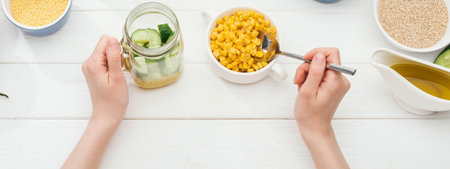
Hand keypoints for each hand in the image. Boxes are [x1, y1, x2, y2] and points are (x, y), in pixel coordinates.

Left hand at [62, 35, 128, 168]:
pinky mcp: (94, 71)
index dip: (116, 48)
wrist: (106, 115)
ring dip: (115, 60)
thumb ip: (114, 57)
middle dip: (116, 54)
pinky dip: (112, 65)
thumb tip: (112, 40)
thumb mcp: (117, 77)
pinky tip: (115, 76)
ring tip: (117, 75)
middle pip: (105, 45)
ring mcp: (90, 67)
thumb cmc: (113, 100)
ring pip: (106, 52)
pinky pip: (104, 60)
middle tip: (119, 70)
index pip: (105, 41)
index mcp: (93, 63)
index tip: (121, 61)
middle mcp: (88, 63)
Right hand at [294, 47, 349, 134]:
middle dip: (308, 67)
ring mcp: (338, 82)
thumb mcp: (307, 91)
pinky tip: (307, 87)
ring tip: (302, 86)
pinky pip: (321, 73)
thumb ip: (315, 71)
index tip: (305, 61)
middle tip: (299, 79)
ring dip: (308, 73)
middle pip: (324, 59)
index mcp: (337, 81)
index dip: (316, 54)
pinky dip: (311, 78)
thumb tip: (319, 55)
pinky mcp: (333, 84)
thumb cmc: (310, 114)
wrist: (314, 127)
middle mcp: (341, 80)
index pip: (331, 53)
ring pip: (320, 66)